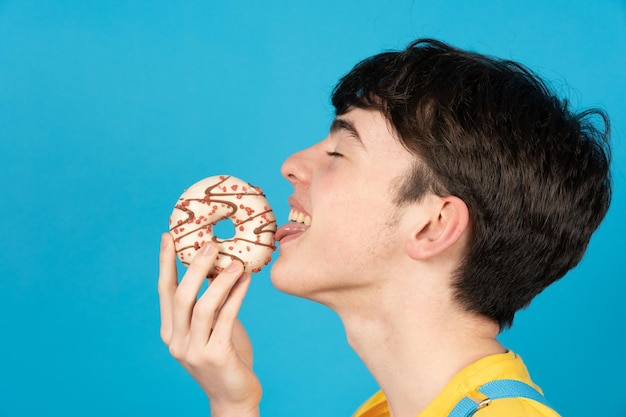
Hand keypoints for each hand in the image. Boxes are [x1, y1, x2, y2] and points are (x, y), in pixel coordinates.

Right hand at [158, 233, 261, 416]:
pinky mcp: (215, 356)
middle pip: (181, 296)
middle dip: (195, 267)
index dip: (165, 263)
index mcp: (171, 331)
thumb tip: (223, 266)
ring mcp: (193, 351)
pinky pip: (226, 318)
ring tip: (236, 262)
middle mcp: (176, 341)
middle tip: (210, 244)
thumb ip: (213, 302)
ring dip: (220, 281)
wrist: (234, 396)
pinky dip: (236, 296)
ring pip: (203, 306)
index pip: (164, 291)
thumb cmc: (226, 356)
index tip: (168, 236)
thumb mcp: (213, 326)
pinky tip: (246, 281)